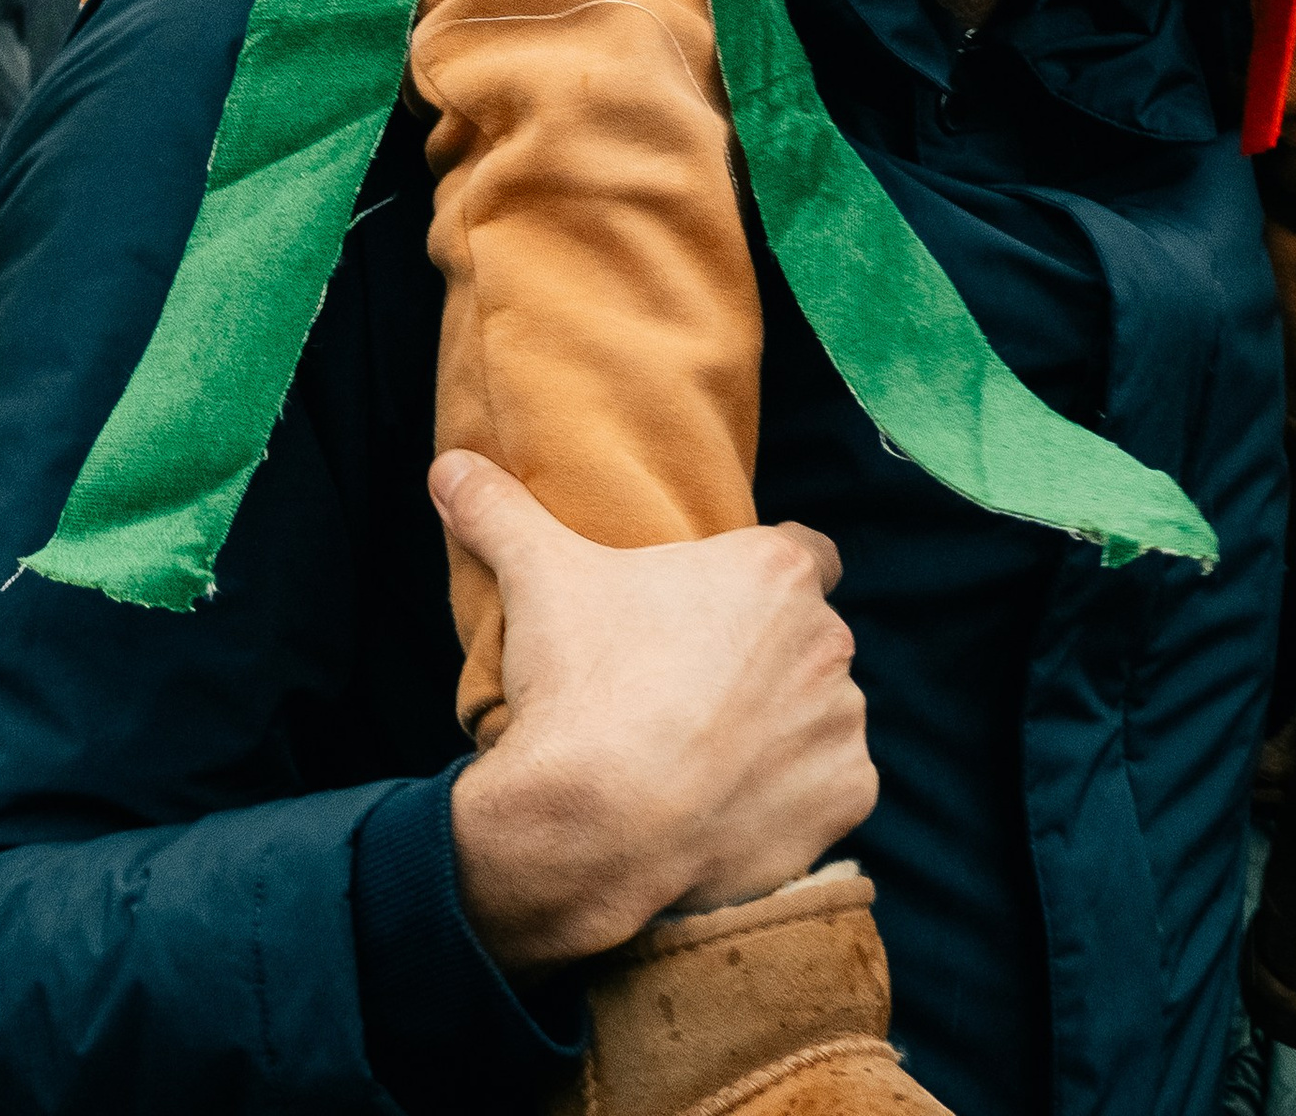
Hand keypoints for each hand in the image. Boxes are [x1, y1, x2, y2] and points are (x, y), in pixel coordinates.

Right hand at [435, 452, 875, 976]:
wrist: (594, 828)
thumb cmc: (581, 688)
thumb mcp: (537, 578)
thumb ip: (499, 510)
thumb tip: (448, 466)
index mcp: (776, 571)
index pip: (805, 554)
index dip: (765, 581)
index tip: (717, 611)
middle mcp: (828, 639)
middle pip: (808, 639)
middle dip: (768, 659)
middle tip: (695, 686)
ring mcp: (841, 724)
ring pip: (821, 715)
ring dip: (785, 729)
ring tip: (710, 752)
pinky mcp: (847, 800)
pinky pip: (830, 789)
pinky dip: (797, 798)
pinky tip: (735, 802)